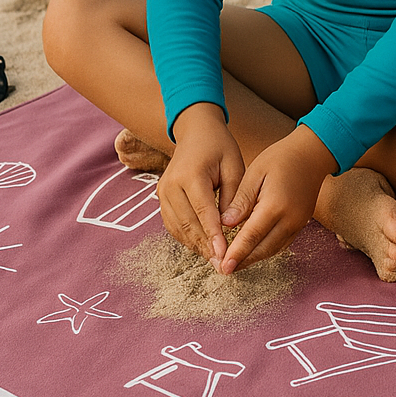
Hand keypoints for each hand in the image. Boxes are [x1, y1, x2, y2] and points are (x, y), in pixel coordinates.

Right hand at [159, 103, 245, 267]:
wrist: (196, 131)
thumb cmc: (220, 147)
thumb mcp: (234, 166)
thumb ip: (233, 197)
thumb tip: (230, 227)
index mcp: (191, 175)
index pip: (203, 211)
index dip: (213, 235)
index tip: (224, 253)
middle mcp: (171, 185)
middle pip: (187, 223)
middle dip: (205, 246)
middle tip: (222, 264)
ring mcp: (162, 192)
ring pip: (177, 228)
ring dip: (195, 245)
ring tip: (214, 260)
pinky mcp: (161, 197)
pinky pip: (172, 224)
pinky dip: (186, 238)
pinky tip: (202, 246)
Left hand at [217, 126, 337, 272]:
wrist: (312, 154)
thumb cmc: (281, 158)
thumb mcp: (255, 173)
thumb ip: (241, 200)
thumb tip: (225, 224)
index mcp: (275, 205)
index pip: (251, 236)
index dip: (236, 253)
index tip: (223, 266)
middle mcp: (289, 219)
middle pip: (263, 249)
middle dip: (243, 262)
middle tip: (224, 270)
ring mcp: (298, 224)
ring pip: (273, 250)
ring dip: (254, 259)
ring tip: (235, 264)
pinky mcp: (301, 224)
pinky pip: (281, 243)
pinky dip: (265, 250)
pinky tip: (252, 251)